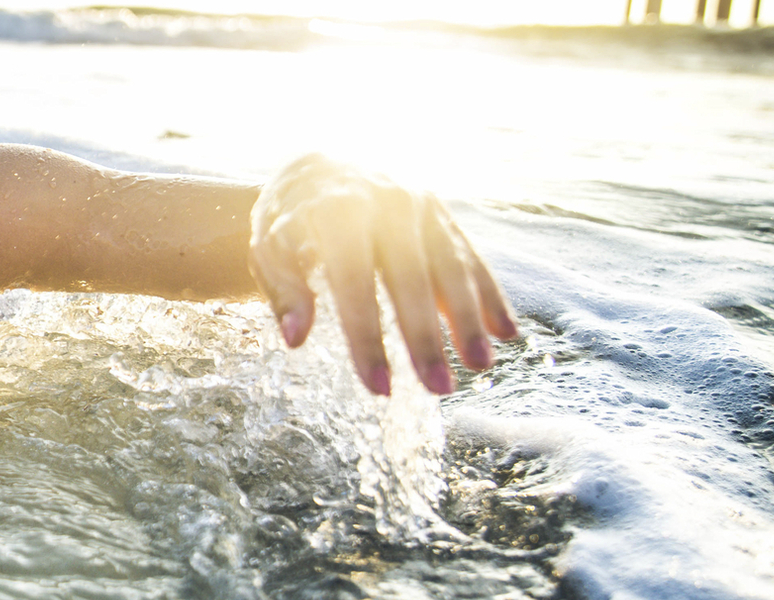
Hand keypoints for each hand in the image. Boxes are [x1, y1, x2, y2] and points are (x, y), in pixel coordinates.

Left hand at [248, 153, 517, 394]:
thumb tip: (296, 338)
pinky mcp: (443, 214)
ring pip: (450, 266)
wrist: (323, 163)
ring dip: (468, 319)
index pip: (353, 281)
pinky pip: (471, 257)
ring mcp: (421, 205)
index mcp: (336, 208)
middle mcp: (386, 201)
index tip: (378, 386)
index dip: (366, 335)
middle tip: (439, 389)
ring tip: (479, 366)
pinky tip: (505, 333)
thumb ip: (283, 289)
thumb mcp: (269, 245)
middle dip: (425, 336)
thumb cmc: (292, 217)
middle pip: (410, 277)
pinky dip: (490, 294)